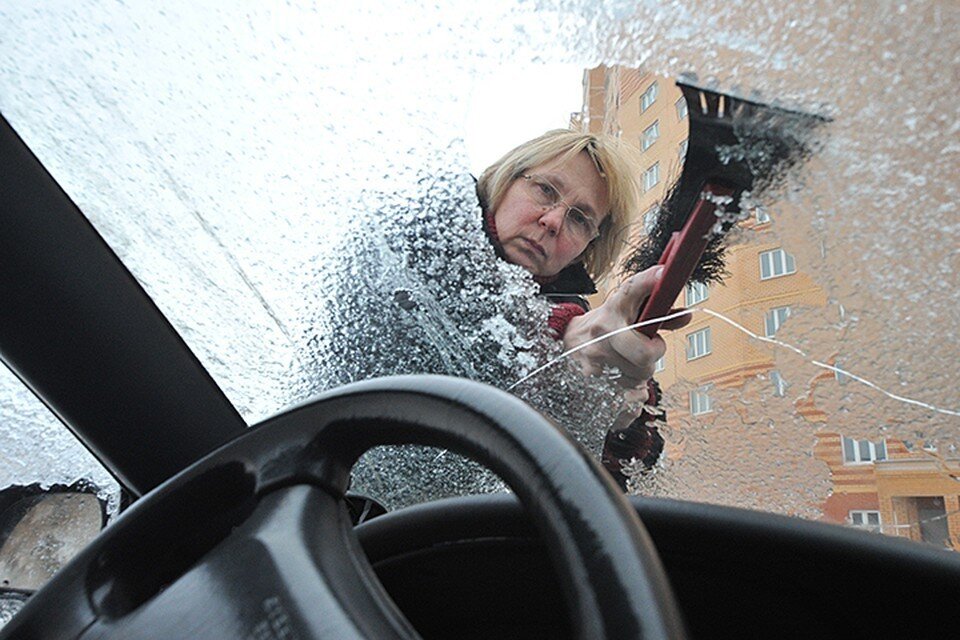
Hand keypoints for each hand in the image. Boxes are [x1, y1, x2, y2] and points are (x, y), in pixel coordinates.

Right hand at [562, 266, 690, 389]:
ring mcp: (594, 357)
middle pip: (645, 355)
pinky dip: (630, 393)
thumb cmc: (604, 325)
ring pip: (637, 378)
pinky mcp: (589, 379)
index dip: (648, 281)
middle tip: (645, 352)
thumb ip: (658, 314)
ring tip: (626, 363)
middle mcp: (602, 331)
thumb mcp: (626, 312)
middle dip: (652, 357)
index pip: (632, 290)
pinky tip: (621, 380)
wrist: (566, 340)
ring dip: (638, 375)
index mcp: (614, 309)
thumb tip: (686, 315)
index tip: (661, 274)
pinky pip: (626, 396)